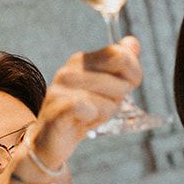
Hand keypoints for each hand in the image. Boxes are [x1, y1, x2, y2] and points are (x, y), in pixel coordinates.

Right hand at [29, 38, 142, 170]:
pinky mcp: (55, 109)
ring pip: (107, 100)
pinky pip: (85, 107)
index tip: (124, 89)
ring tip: (89, 117)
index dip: (133, 75)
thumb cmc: (82, 113)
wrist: (50, 140)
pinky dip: (91, 117)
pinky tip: (83, 121)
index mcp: (82, 61)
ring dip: (105, 114)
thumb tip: (133, 42)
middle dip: (118, 99)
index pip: (120, 55)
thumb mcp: (106, 88)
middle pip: (120, 81)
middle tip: (100, 108)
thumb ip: (121, 64)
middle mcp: (70, 71)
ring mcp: (60, 89)